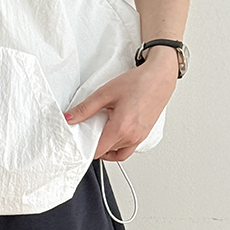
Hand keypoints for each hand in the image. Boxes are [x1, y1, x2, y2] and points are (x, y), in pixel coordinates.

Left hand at [64, 45, 179, 160]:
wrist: (159, 77)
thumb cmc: (138, 83)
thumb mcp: (105, 93)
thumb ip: (85, 108)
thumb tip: (69, 118)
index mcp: (121, 128)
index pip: (97, 151)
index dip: (84, 148)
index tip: (77, 141)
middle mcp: (132, 137)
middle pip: (106, 152)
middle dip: (93, 144)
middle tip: (85, 130)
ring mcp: (139, 138)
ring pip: (116, 152)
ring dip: (105, 146)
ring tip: (98, 131)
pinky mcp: (143, 135)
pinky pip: (127, 150)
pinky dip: (117, 148)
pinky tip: (111, 136)